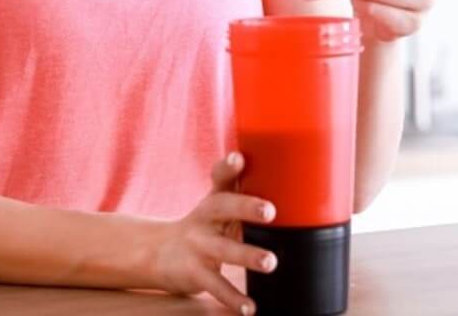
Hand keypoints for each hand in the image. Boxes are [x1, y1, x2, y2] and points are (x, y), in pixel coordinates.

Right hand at [148, 151, 278, 314]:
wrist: (158, 252)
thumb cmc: (205, 227)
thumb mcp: (219, 209)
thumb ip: (246, 199)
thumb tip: (299, 195)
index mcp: (214, 198)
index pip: (219, 176)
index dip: (228, 167)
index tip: (239, 158)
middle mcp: (204, 217)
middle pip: (222, 207)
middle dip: (246, 207)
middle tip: (270, 211)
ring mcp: (196, 245)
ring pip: (222, 249)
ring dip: (247, 256)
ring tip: (271, 263)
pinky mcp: (193, 271)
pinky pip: (215, 285)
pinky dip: (233, 298)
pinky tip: (249, 308)